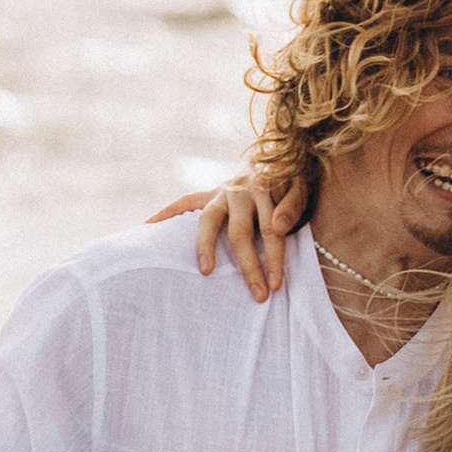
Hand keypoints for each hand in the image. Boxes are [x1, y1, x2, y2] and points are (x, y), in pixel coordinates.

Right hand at [143, 169, 307, 299]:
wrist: (277, 156)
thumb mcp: (303, 187)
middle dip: (249, 267)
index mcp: (264, 190)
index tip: (275, 286)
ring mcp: (221, 192)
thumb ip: (293, 205)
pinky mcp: (209, 193)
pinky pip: (185, 202)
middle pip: (239, 233)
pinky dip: (166, 213)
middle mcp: (239, 190)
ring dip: (205, 247)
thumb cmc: (291, 180)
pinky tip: (149, 226)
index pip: (269, 231)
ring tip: (205, 272)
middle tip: (257, 295)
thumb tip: (277, 226)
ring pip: (208, 221)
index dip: (273, 259)